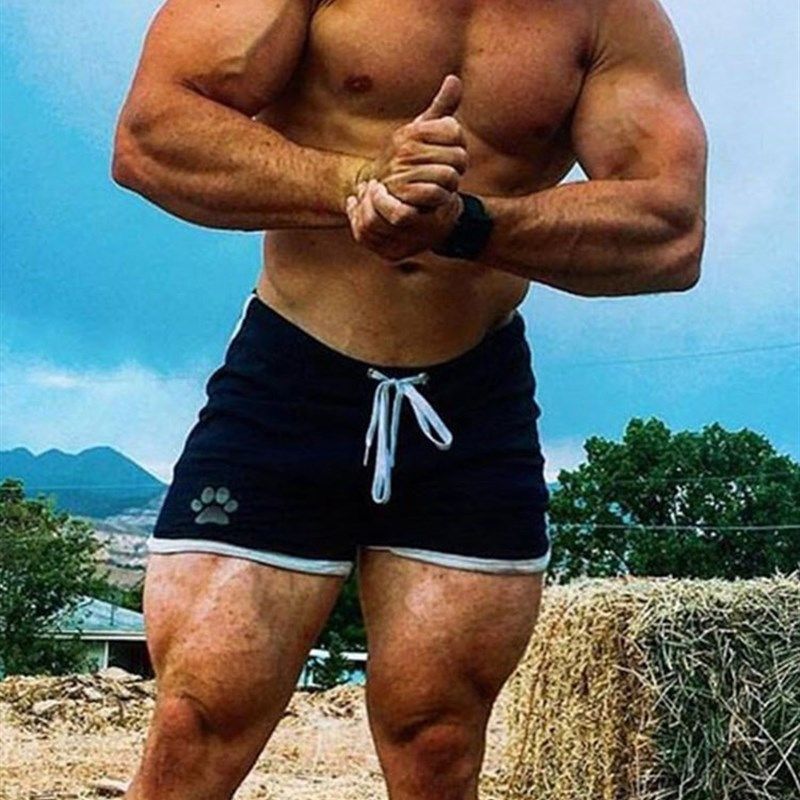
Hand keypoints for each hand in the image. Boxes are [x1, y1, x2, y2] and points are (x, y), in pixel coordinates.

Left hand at [346, 179, 462, 260]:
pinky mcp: (388, 254)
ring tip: (364, 190)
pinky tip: (354, 202)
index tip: (379, 184)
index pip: (398, 215)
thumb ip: (426, 182)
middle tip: (370, 184)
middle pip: (375, 224)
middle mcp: (412, 243)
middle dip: (367, 200)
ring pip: (365, 231)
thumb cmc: (442, 200)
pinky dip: (354, 217)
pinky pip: (362, 237)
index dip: (382, 199)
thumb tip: (406, 166)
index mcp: (428, 226)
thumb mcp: (443, 188)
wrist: (443, 227)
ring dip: (360, 207)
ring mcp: (398, 251)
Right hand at [357, 74, 467, 208]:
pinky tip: (432, 200)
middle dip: (457, 169)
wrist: (388, 197)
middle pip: (458, 156)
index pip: (455, 131)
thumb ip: (442, 107)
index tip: (447, 153)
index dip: (459, 145)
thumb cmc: (411, 161)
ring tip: (437, 187)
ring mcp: (401, 172)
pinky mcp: (403, 196)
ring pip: (450, 176)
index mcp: (412, 131)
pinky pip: (438, 194)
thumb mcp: (424, 132)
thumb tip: (454, 79)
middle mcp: (405, 149)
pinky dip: (440, 200)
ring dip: (449, 187)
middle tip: (443, 175)